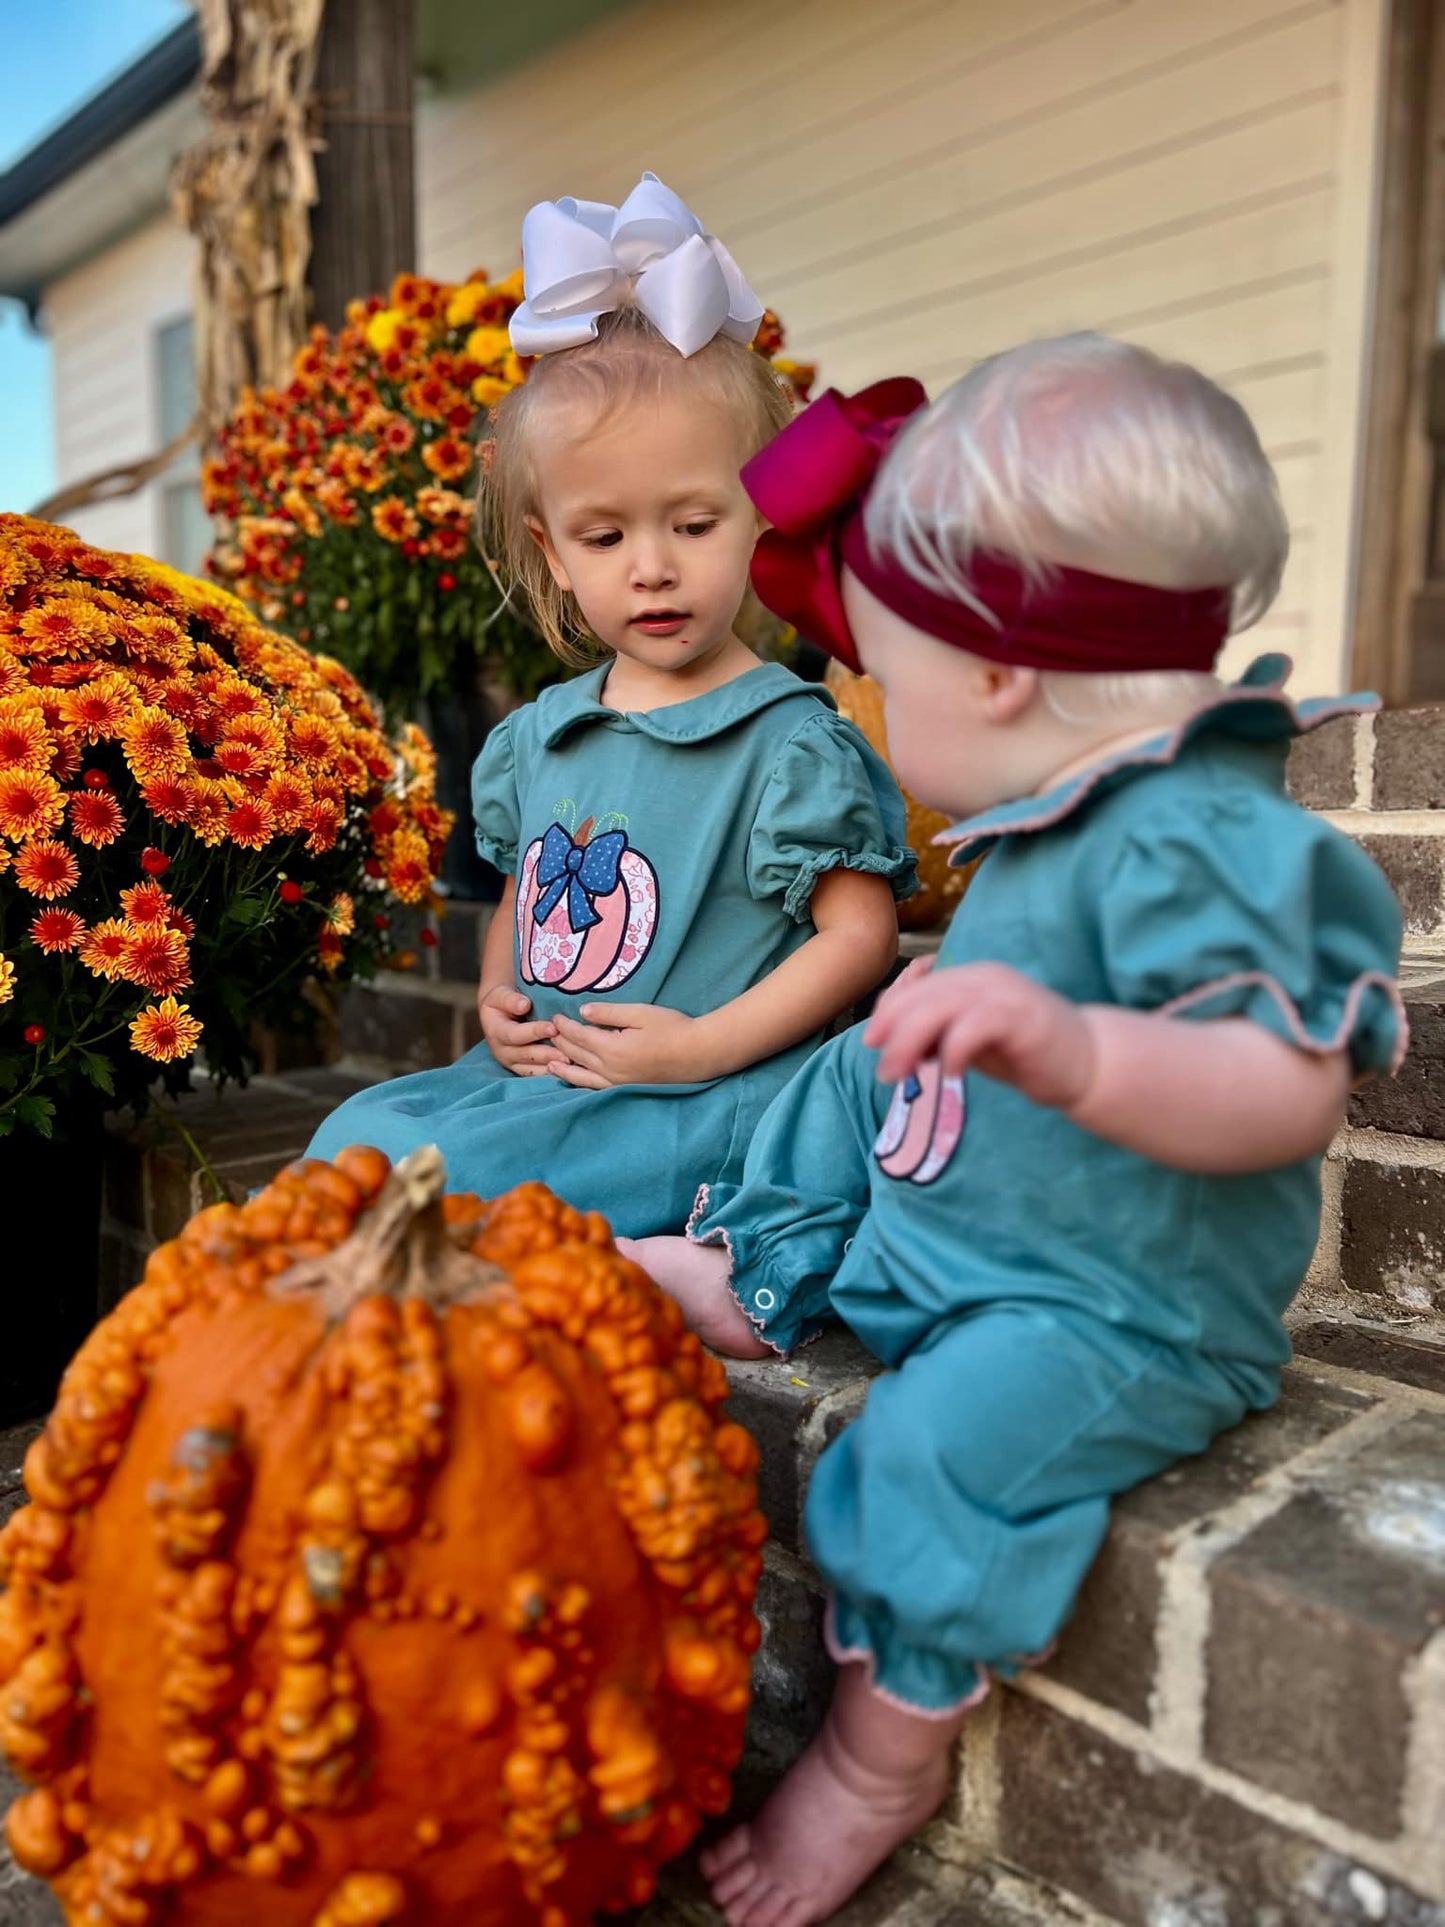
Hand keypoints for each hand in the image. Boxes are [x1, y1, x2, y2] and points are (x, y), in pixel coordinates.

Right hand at [478, 983, 561, 1076]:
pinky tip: (568, 1070)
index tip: (553, 1028)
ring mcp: (511, 1062)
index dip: (534, 1032)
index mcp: (496, 1031)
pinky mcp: (521, 1069)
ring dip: (551, 1067)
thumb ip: (510, 999)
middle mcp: (501, 1051)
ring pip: (531, 1069)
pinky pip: (536, 1074)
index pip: (515, 1034)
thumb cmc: (502, 1001)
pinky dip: (551, 1073)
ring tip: (571, 1063)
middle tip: (567, 1054)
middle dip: (546, 1054)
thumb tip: (524, 1005)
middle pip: (525, 1055)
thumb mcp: (500, 995)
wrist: (498, 1014)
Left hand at [548, 1003, 704, 1087]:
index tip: (554, 1017)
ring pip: (583, 1075)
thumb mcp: (640, 1013)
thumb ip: (609, 1013)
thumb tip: (582, 1012)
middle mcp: (610, 1069)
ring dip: (565, 1068)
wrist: (698, 1054)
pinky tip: (577, 1082)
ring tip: (550, 1064)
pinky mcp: (627, 1089)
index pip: (579, 1036)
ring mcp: (618, 1083)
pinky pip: (597, 1088)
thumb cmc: (673, 1028)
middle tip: (548, 1034)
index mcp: (612, 1048)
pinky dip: (582, 1084)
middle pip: (577, 1055)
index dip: (564, 1026)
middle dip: (561, 1043)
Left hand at [863, 961, 1096, 1112]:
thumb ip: (936, 1037)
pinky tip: (949, 1073)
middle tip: (882, 1067)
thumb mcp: (971, 1042)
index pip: (918, 985)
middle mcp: (986, 977)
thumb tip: (891, 1048)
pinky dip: (954, 1049)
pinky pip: (975, 1027)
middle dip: (894, 1029)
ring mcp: (1006, 994)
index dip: (889, 1011)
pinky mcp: (1023, 1018)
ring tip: (901, 1072)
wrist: (1089, 1063)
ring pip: (943, 1006)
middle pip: (925, 994)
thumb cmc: (1026, 1053)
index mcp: (972, 977)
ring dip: (913, 1040)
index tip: (871, 1041)